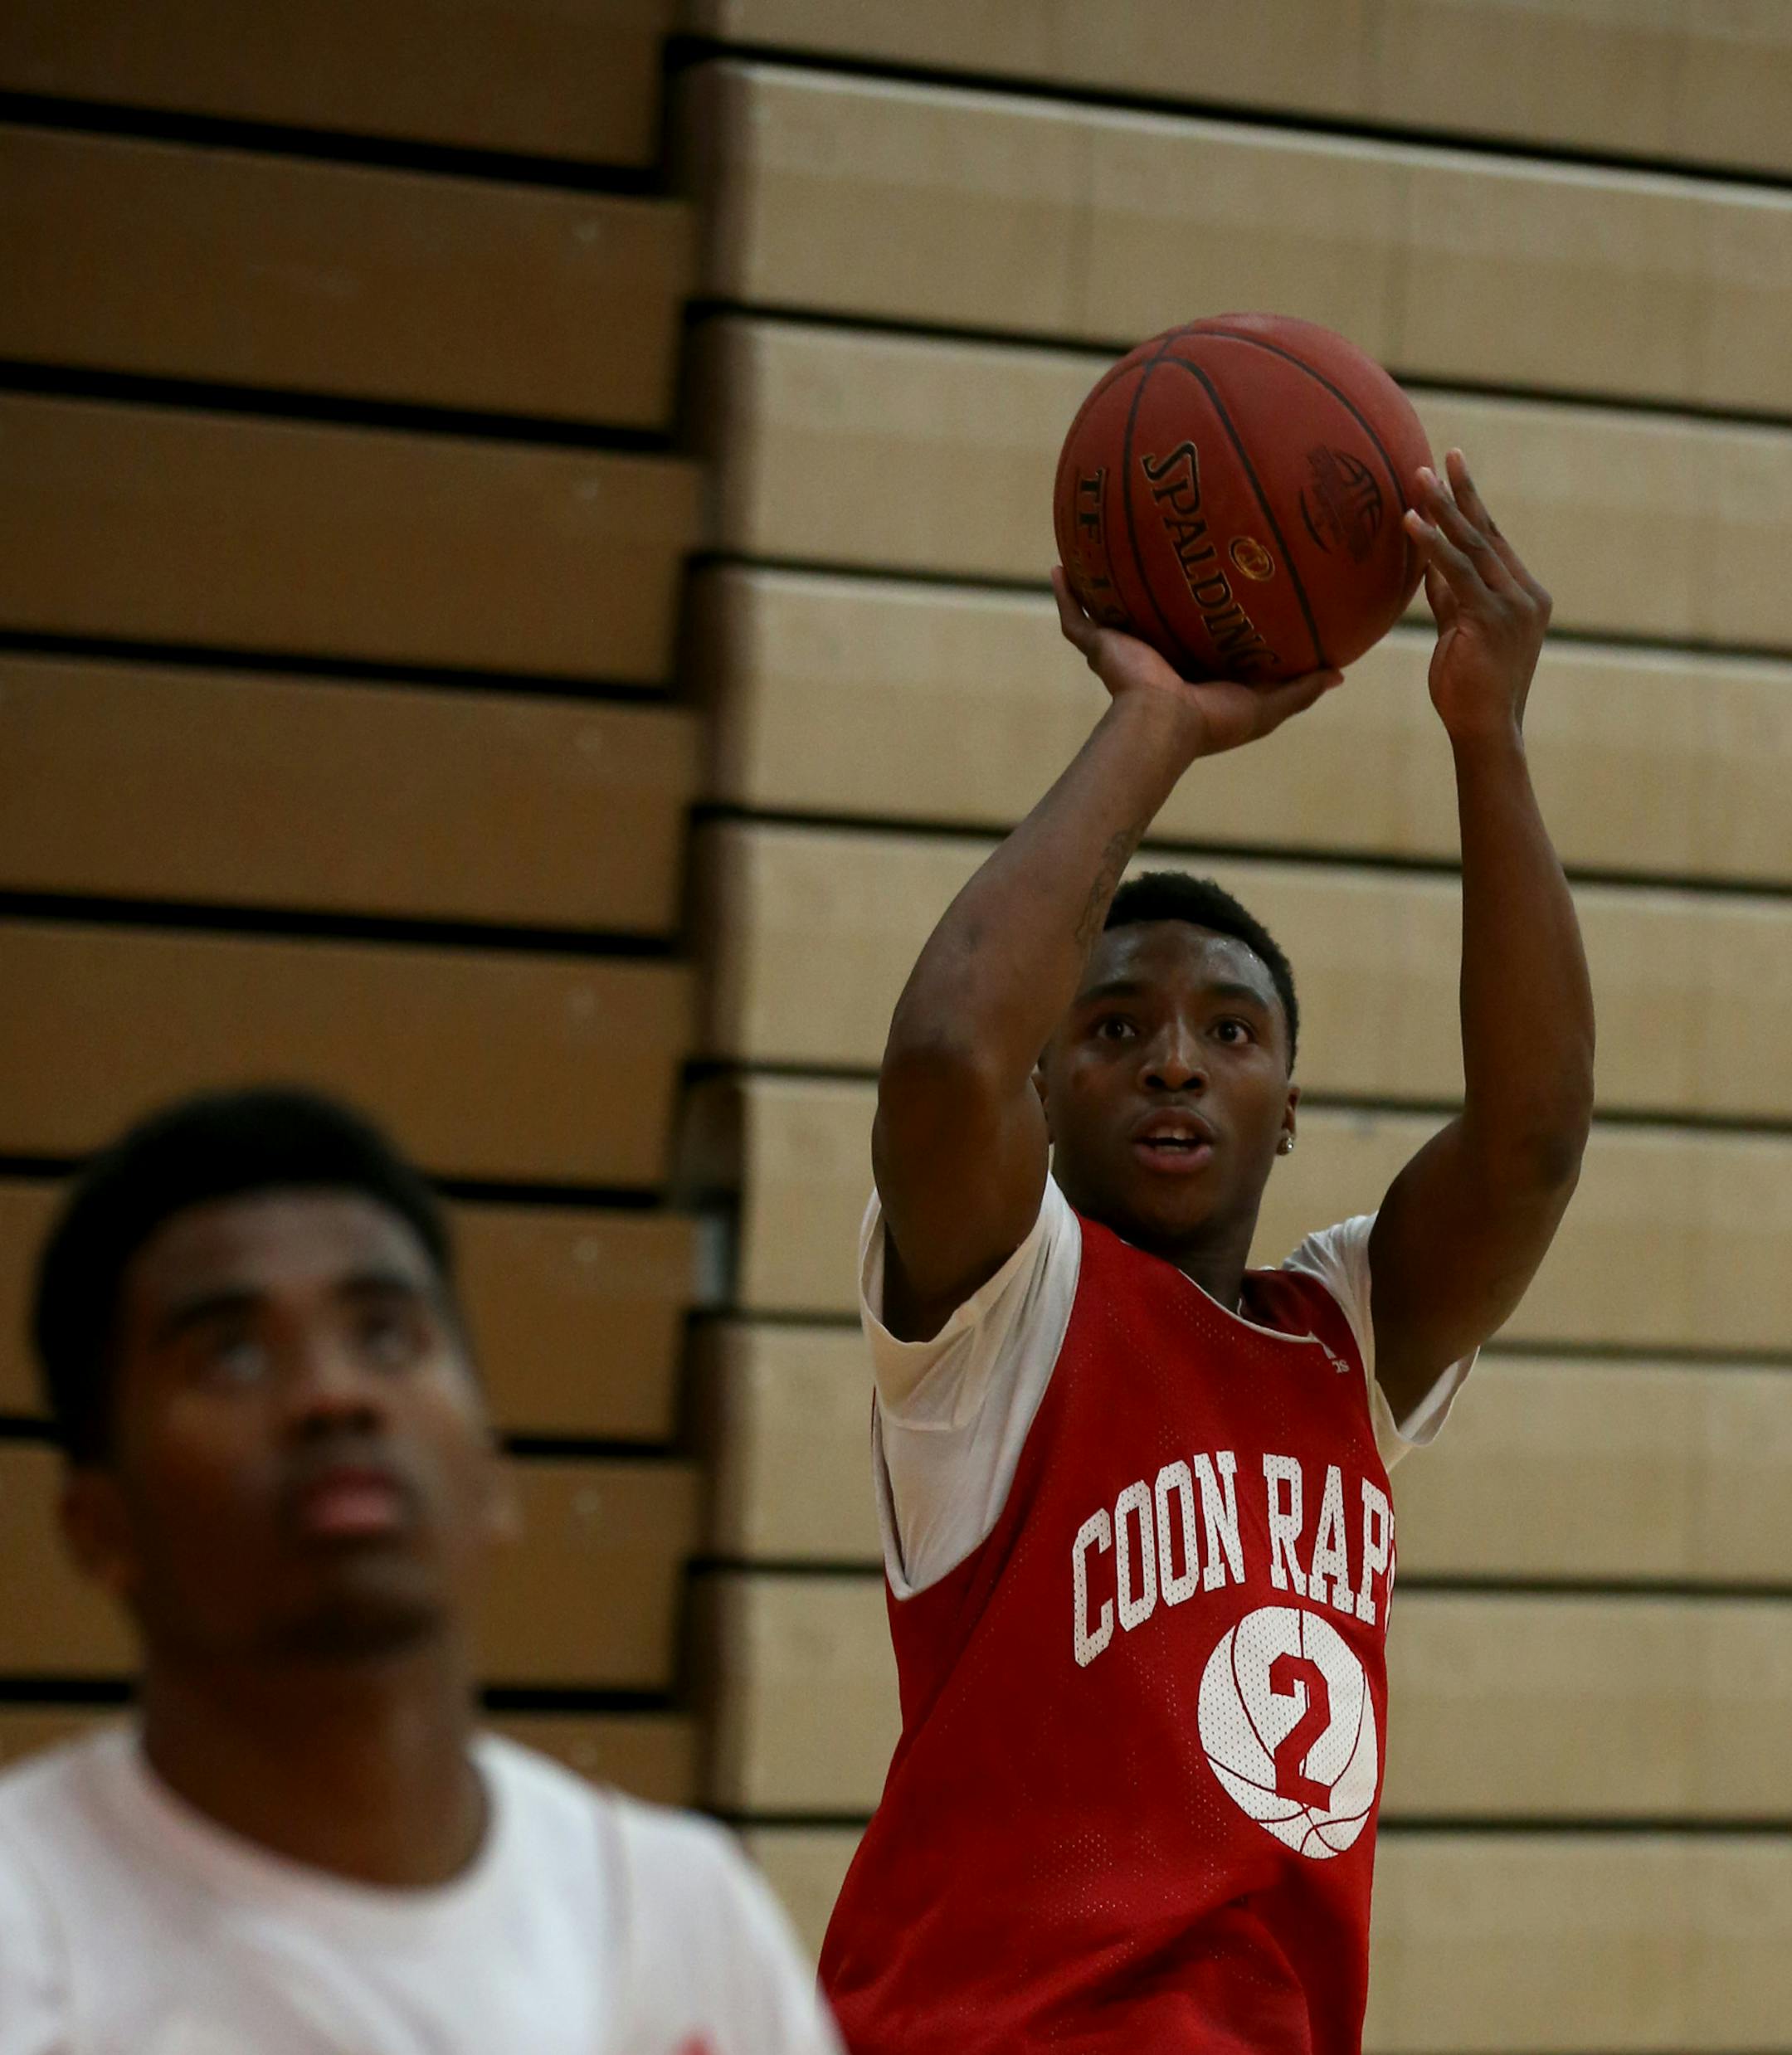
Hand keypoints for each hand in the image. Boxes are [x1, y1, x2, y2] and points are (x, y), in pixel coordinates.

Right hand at [1051, 568, 1340, 760]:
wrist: (1163, 725)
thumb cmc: (1212, 721)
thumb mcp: (1266, 704)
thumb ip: (1299, 689)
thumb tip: (1339, 674)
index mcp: (1186, 671)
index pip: (1193, 638)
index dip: (1201, 615)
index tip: (1211, 588)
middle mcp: (1150, 659)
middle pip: (1147, 619)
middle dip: (1148, 595)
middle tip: (1159, 556)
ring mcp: (1121, 651)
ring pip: (1107, 612)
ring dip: (1101, 587)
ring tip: (1099, 552)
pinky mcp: (1099, 647)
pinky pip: (1075, 616)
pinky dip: (1066, 594)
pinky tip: (1058, 566)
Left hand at [1403, 451, 1551, 746]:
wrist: (1485, 731)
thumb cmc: (1469, 690)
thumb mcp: (1458, 632)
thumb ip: (1449, 598)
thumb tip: (1429, 564)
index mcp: (1524, 595)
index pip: (1494, 540)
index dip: (1473, 504)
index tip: (1455, 468)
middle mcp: (1526, 594)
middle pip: (1488, 533)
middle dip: (1462, 493)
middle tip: (1442, 455)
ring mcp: (1513, 605)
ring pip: (1473, 547)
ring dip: (1443, 510)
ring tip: (1418, 478)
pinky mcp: (1493, 618)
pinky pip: (1457, 573)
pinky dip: (1432, 546)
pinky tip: (1411, 522)